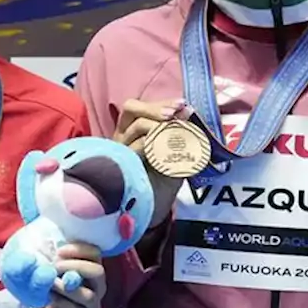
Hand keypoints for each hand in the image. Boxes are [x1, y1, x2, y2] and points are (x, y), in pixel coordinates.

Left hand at [40, 242, 106, 307]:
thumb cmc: (58, 286)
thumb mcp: (58, 269)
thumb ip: (57, 259)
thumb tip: (41, 246)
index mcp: (93, 266)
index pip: (94, 252)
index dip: (78, 249)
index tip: (59, 251)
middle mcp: (98, 284)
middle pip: (98, 271)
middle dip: (75, 267)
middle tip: (55, 268)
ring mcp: (93, 302)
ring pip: (87, 294)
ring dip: (65, 287)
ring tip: (50, 283)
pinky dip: (60, 301)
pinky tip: (49, 296)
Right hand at [112, 98, 191, 225]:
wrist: (154, 205)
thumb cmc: (163, 177)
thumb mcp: (174, 150)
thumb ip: (178, 131)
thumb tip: (187, 111)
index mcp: (133, 130)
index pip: (141, 106)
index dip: (161, 103)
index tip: (182, 104)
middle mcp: (122, 136)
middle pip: (131, 108)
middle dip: (156, 108)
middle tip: (174, 114)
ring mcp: (120, 148)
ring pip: (137, 126)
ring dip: (161, 127)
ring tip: (176, 135)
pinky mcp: (122, 162)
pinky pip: (138, 146)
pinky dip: (156, 144)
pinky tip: (169, 150)